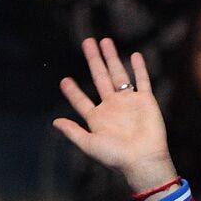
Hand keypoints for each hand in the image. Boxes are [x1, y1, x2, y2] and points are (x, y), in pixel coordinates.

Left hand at [54, 38, 175, 191]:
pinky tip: (135, 55)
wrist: (143, 159)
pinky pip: (143, 80)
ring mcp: (129, 102)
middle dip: (93, 60)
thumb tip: (54, 122)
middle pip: (100, 78)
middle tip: (87, 42)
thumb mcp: (88, 144)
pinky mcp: (146, 100)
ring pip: (119, 74)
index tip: (64, 80)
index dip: (72, 91)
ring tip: (105, 41)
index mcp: (97, 118)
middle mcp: (112, 107)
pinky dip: (139, 68)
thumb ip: (73, 131)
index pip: (81, 101)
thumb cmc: (115, 156)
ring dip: (112, 57)